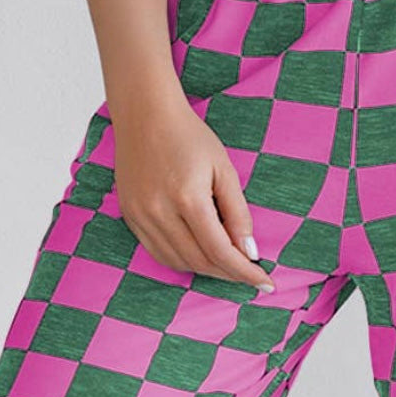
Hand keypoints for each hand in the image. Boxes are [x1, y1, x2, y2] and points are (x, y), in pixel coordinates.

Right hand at [112, 90, 274, 292]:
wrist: (145, 115)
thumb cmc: (189, 136)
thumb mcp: (223, 170)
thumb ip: (237, 214)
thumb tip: (249, 252)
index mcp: (188, 198)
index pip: (220, 251)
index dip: (244, 272)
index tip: (264, 282)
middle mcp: (160, 212)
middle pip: (200, 262)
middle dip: (228, 274)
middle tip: (250, 275)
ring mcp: (141, 216)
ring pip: (178, 262)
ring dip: (206, 270)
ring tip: (227, 265)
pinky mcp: (130, 217)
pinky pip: (158, 252)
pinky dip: (182, 261)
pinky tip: (199, 255)